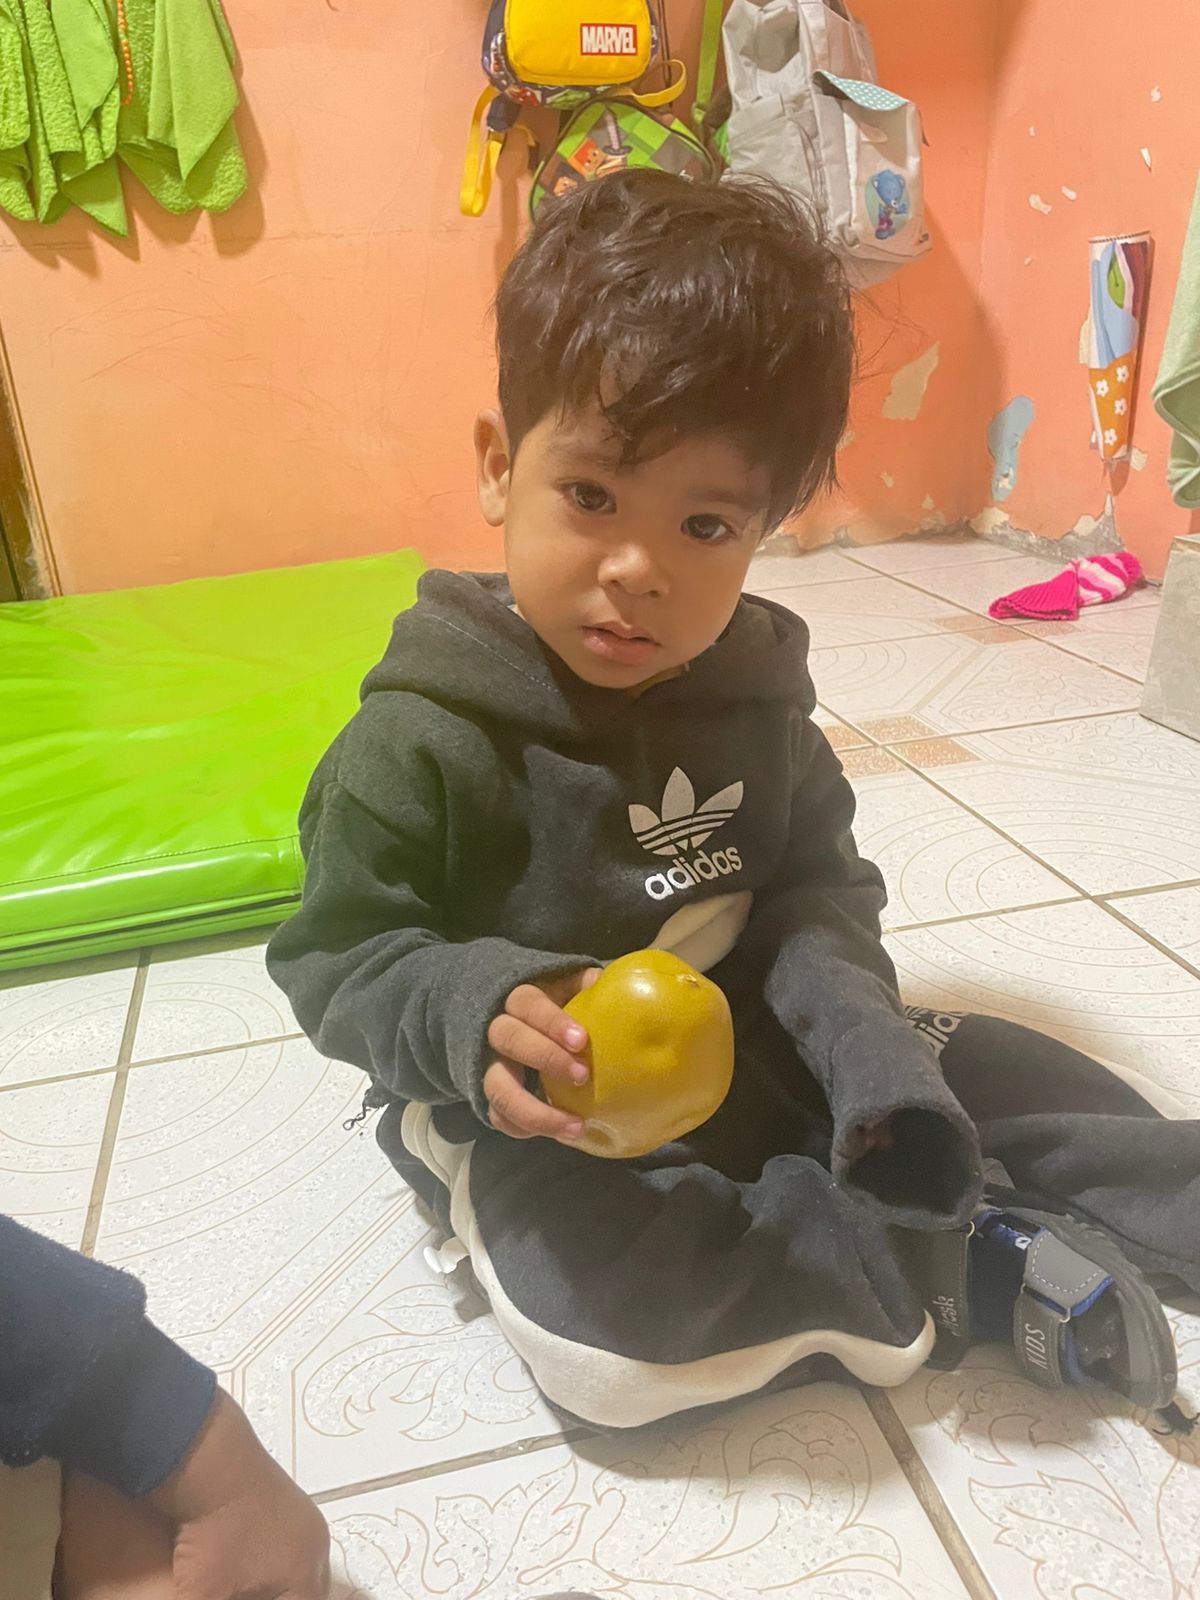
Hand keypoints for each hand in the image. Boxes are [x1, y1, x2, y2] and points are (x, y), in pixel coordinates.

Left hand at [150, 1388, 329, 1599]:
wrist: (209, 1461)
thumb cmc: (213, 1535)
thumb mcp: (204, 1594)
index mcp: (306, 1575)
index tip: (248, 1598)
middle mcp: (315, 1546)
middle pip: (308, 1595)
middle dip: (287, 1599)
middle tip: (248, 1594)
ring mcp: (303, 1518)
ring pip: (299, 1570)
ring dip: (281, 1588)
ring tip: (247, 1589)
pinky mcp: (286, 1500)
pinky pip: (288, 1546)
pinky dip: (273, 1564)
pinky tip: (246, 1570)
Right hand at [484, 968, 602, 1141]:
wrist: (498, 1023)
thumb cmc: (545, 1006)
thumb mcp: (560, 987)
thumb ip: (580, 985)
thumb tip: (604, 980)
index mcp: (516, 1000)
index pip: (527, 1004)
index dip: (551, 1021)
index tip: (580, 1039)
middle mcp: (495, 1031)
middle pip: (510, 1039)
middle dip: (545, 1057)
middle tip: (582, 1075)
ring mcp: (488, 1066)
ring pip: (498, 1088)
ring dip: (535, 1111)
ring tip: (575, 1126)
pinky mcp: (489, 1095)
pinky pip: (497, 1115)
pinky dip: (523, 1128)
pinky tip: (556, 1134)